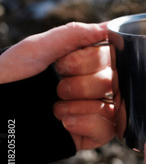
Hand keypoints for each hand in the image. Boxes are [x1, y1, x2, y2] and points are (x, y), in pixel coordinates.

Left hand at [0, 22, 114, 149]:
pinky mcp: (88, 136)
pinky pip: (109, 130)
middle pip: (115, 81)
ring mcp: (90, 112)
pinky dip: (89, 123)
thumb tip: (109, 26)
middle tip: (59, 87)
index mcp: (80, 62)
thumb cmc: (4, 79)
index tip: (65, 63)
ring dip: (83, 105)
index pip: (112, 56)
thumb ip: (73, 34)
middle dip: (84, 84)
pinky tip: (66, 122)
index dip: (93, 59)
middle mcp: (89, 85)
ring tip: (57, 108)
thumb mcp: (35, 50)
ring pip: (114, 105)